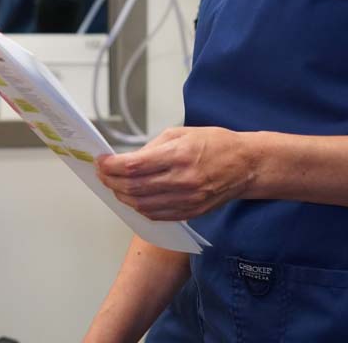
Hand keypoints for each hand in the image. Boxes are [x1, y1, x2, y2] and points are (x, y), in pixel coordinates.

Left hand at [95, 126, 253, 220]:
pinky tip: (133, 198)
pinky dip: (139, 208)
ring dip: (122, 196)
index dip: (111, 166)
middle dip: (111, 181)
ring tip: (114, 186)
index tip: (101, 161)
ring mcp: (186, 200)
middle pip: (133, 188)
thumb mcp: (181, 133)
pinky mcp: (190, 212)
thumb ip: (152, 147)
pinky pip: (156, 215)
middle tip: (102, 174)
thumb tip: (127, 160)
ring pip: (141, 205)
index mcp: (178, 156)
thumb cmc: (216, 144)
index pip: (133, 166)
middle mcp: (181, 180)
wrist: (246, 165)